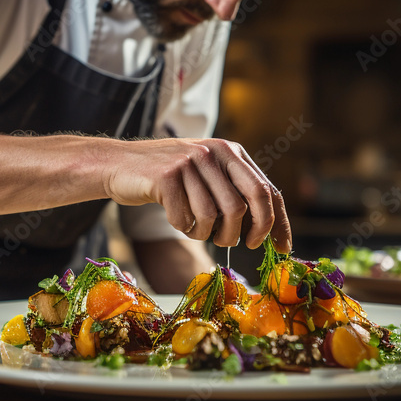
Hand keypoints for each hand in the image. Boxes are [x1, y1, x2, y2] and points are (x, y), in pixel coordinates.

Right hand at [103, 138, 291, 252]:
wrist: (119, 165)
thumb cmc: (168, 178)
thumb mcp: (206, 174)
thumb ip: (234, 190)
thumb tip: (269, 228)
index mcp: (230, 152)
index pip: (266, 190)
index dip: (278, 223)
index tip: (281, 248)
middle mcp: (213, 152)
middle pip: (245, 205)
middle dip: (247, 233)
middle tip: (239, 245)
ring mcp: (189, 162)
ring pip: (215, 216)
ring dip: (208, 233)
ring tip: (197, 229)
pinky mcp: (166, 177)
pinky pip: (187, 219)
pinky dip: (185, 228)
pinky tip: (176, 218)